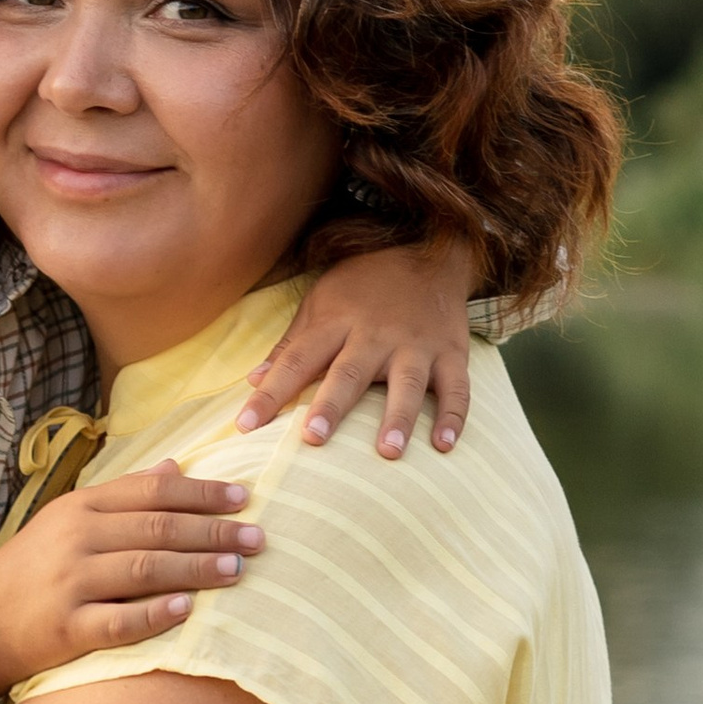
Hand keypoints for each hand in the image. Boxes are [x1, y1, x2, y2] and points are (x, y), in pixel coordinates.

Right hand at [0, 467, 262, 703]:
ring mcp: (69, 583)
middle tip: (257, 538)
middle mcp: (76, 539)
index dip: (202, 493)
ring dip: (196, 568)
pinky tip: (187, 610)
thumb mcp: (68, 520)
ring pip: (144, 569)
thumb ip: (122, 495)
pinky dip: (154, 614)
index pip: (152, 491)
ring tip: (237, 570)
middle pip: (156, 528)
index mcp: (81, 507)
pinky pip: (118, 621)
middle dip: (212, 531)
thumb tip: (175, 465)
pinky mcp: (65, 628)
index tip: (244, 498)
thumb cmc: (32, 570)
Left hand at [241, 236, 479, 456]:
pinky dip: (454, 415)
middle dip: (332, 405)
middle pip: (350, 372)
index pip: (297, 359)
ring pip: (408, 382)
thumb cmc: (365, 286)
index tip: (246, 424)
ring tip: (389, 452)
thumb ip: (291, 345)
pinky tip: (444, 444)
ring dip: (399, 417)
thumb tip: (253, 381)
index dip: (271, 391)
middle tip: (313, 438)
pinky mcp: (452, 352)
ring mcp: (417, 344)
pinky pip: (456, 386)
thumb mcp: (321, 303)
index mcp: (337, 322)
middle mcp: (376, 334)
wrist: (430, 250)